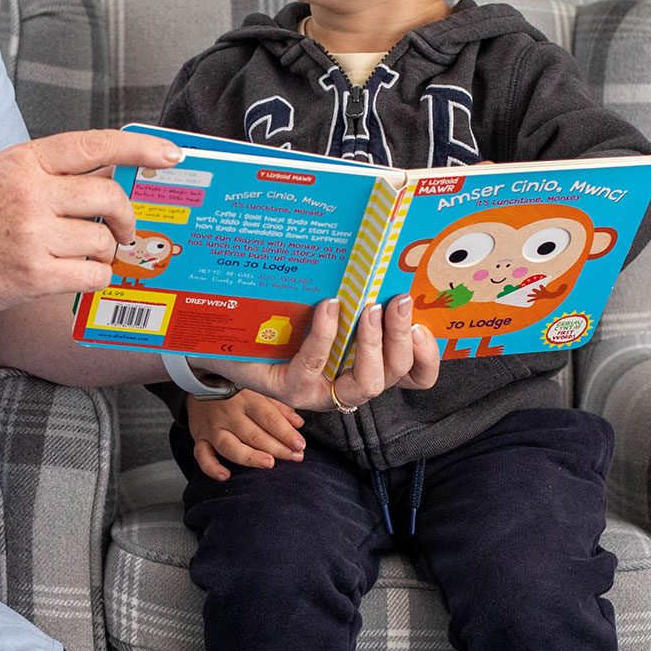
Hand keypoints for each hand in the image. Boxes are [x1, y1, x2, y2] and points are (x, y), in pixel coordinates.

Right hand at [0, 130, 181, 320]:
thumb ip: (49, 170)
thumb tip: (109, 174)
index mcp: (23, 161)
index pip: (94, 145)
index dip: (140, 148)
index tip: (170, 154)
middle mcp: (30, 193)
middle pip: (110, 197)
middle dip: (126, 217)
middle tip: (124, 230)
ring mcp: (32, 235)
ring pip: (102, 240)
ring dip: (103, 252)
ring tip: (81, 255)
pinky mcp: (33, 275)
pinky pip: (92, 275)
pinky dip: (95, 277)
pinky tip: (79, 275)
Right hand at [186, 391, 304, 480]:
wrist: (200, 381)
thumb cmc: (235, 388)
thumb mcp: (258, 390)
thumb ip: (278, 407)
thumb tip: (299, 424)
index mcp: (247, 398)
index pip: (269, 418)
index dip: (286, 433)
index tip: (300, 445)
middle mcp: (229, 413)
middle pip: (254, 434)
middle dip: (277, 448)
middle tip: (295, 458)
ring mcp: (213, 427)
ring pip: (230, 446)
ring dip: (250, 456)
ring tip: (269, 463)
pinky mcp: (199, 437)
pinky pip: (202, 454)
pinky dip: (211, 467)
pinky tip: (225, 476)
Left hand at [203, 294, 438, 412]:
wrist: (223, 336)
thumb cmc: (279, 318)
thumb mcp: (322, 303)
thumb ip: (354, 293)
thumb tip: (383, 257)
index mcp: (365, 365)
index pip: (414, 375)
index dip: (427, 356)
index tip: (421, 323)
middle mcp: (348, 385)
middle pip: (395, 374)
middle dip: (400, 336)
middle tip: (396, 300)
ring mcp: (320, 393)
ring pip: (366, 383)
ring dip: (372, 343)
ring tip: (368, 308)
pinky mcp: (291, 391)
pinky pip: (316, 365)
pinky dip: (327, 335)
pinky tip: (328, 306)